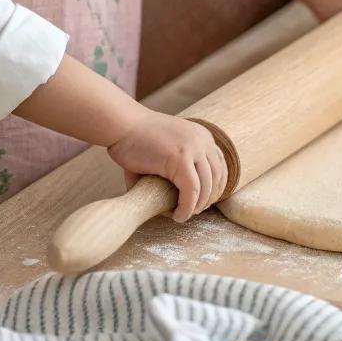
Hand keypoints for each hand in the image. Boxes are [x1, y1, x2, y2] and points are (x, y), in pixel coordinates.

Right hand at [107, 112, 227, 222]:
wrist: (121, 125)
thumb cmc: (136, 139)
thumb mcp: (167, 149)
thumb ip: (176, 168)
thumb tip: (175, 194)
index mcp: (202, 136)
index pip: (220, 166)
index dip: (215, 188)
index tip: (202, 201)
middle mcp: (202, 140)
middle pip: (217, 178)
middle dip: (208, 199)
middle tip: (193, 212)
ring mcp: (193, 149)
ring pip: (206, 187)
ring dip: (197, 207)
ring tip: (183, 215)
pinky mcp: (180, 159)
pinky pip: (191, 191)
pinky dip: (186, 207)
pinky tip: (178, 216)